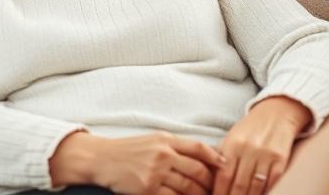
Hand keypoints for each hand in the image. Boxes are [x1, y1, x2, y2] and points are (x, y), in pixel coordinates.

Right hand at [51, 130, 223, 194]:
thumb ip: (175, 146)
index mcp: (166, 139)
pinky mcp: (147, 189)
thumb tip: (202, 156)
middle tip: (219, 189)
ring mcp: (155, 173)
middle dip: (211, 182)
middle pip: (197, 170)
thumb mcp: (153, 140)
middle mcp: (163, 154)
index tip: (226, 166)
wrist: (102, 158)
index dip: (215, 157)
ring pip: (188, 187)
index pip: (198, 147)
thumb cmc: (129, 149)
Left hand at [213, 97, 309, 194]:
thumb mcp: (231, 138)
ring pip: (256, 188)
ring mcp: (266, 154)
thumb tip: (210, 184)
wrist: (277, 112)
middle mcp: (248, 149)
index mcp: (232, 144)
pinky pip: (272, 183)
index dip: (219, 194)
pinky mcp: (281, 159)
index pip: (223, 177)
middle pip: (239, 186)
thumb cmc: (250, 129)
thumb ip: (221, 158)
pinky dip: (267, 193)